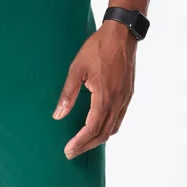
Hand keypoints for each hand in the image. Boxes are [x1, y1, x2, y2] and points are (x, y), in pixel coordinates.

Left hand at [53, 21, 136, 157]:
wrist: (122, 33)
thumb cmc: (98, 48)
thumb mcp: (77, 69)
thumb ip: (68, 94)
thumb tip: (58, 115)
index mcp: (105, 96)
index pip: (92, 128)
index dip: (80, 142)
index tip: (68, 150)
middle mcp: (118, 101)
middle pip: (104, 134)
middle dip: (87, 146)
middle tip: (72, 153)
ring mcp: (125, 98)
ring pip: (113, 128)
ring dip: (98, 139)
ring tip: (83, 144)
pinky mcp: (128, 94)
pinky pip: (119, 119)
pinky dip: (108, 129)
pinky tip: (98, 128)